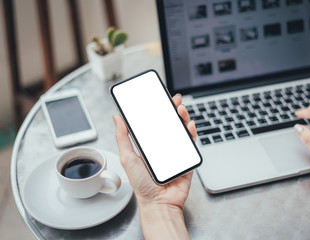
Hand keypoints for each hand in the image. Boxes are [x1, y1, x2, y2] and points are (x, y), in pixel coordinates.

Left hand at [113, 94, 194, 239]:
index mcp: (149, 145)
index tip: (158, 98)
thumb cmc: (142, 185)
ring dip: (182, 118)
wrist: (159, 203)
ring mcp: (176, 151)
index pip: (153, 123)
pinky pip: (191, 143)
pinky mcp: (186, 158)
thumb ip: (123, 137)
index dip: (156, 110)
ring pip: (181, 130)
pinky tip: (189, 125)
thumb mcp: (128, 157)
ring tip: (180, 109)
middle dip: (172, 110)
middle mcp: (163, 146)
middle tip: (173, 99)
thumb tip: (116, 118)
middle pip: (169, 124)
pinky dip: (191, 132)